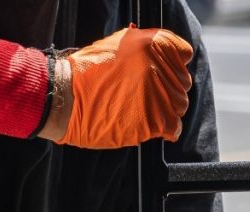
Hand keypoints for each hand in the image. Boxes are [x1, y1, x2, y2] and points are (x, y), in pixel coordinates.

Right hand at [39, 26, 192, 148]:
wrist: (67, 98)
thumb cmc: (86, 72)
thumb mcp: (116, 44)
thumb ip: (143, 46)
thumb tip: (159, 53)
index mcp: (152, 43)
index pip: (182, 54)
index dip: (172, 65)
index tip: (162, 72)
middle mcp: (159, 67)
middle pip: (182, 82)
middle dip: (168, 88)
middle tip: (148, 94)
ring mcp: (159, 95)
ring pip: (179, 104)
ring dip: (166, 108)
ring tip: (144, 109)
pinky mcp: (155, 121)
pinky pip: (174, 127)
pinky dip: (168, 129)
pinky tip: (154, 126)